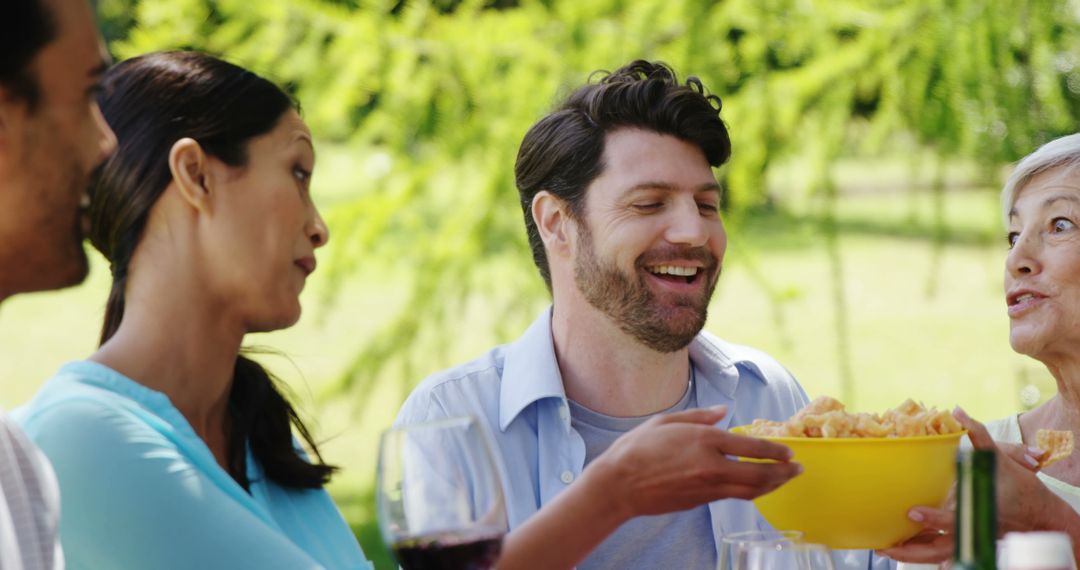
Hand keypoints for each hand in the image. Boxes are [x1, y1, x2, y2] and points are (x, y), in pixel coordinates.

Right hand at [587, 405, 801, 518]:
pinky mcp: (701, 501)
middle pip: (760, 474)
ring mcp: (708, 487)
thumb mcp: (667, 421)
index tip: (789, 451)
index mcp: (704, 440)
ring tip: (786, 479)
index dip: (776, 451)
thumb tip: (723, 411)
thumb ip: (699, 416)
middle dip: (784, 473)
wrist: (619, 484)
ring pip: (751, 490)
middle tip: (798, 469)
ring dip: (773, 485)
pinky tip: (758, 487)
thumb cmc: (637, 448)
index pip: (752, 448)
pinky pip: (734, 496)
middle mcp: (711, 465)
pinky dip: (752, 492)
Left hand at [879, 408, 1053, 563]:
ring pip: (937, 556)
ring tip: (884, 550)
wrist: (1041, 515)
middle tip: (884, 546)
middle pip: (939, 549)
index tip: (912, 512)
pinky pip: (940, 553)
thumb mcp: (1000, 457)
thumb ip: (978, 434)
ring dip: (912, 555)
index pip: (955, 519)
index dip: (934, 518)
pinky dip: (921, 553)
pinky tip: (899, 549)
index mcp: (979, 509)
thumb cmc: (1021, 487)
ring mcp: (970, 539)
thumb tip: (958, 410)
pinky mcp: (967, 542)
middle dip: (912, 552)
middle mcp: (972, 528)